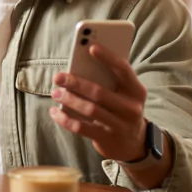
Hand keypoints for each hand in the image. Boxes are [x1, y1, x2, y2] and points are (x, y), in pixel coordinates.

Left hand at [49, 43, 147, 162]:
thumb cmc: (123, 109)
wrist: (134, 144)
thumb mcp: (125, 94)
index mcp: (137, 91)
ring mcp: (119, 125)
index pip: (123, 70)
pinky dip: (65, 119)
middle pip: (99, 92)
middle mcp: (131, 108)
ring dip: (69, 100)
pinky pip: (81, 128)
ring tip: (55, 93)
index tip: (91, 47)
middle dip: (76, 83)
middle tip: (58, 77)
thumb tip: (80, 66)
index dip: (108, 57)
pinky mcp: (106, 139)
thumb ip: (110, 81)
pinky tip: (55, 112)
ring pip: (89, 110)